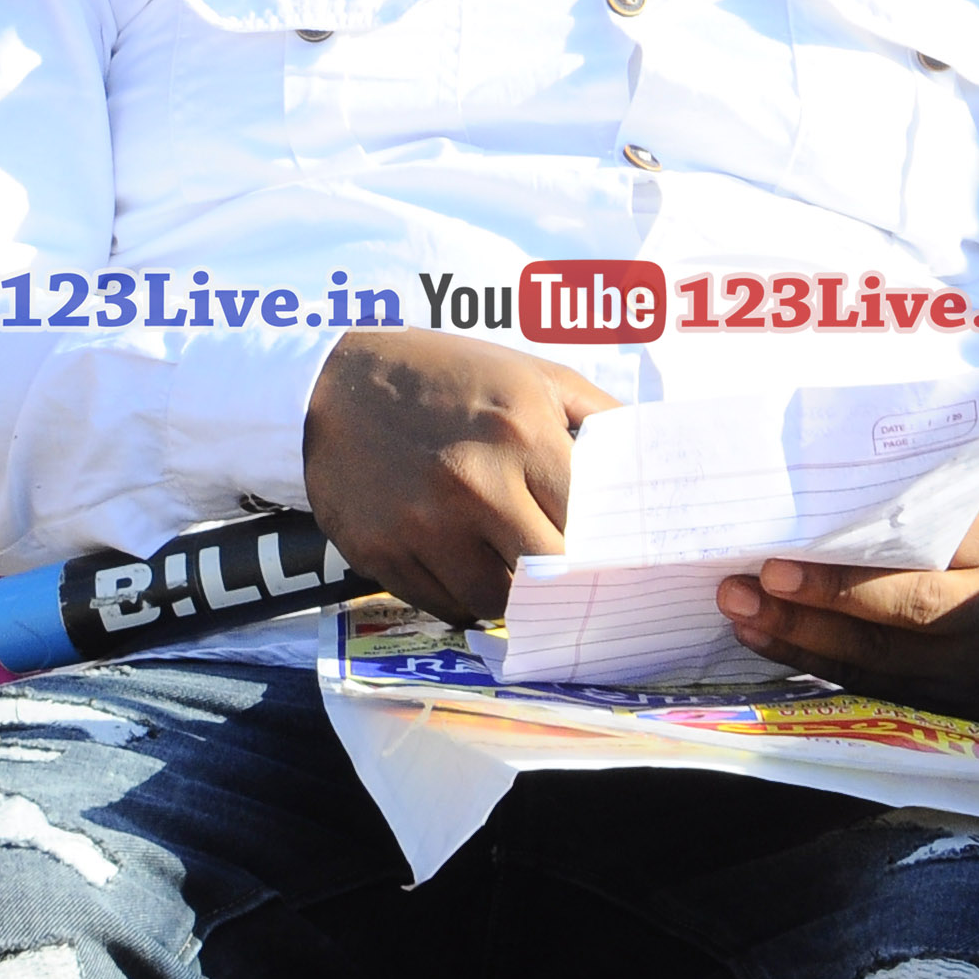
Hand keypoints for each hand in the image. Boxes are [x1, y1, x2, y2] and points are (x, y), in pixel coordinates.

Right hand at [300, 329, 618, 624]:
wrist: (331, 384)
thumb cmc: (444, 377)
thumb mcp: (531, 373)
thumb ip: (598, 416)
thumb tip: (647, 464)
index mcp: (522, 432)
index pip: (586, 524)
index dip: (599, 547)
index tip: (605, 557)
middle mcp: (475, 483)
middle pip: (546, 573)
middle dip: (558, 579)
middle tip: (560, 574)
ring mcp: (423, 523)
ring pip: (493, 602)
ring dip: (507, 594)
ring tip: (504, 564)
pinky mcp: (381, 552)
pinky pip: (440, 605)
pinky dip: (458, 596)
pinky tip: (458, 563)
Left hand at [716, 502, 978, 727]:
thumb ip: (926, 518)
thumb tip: (834, 504)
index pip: (911, 591)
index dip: (841, 586)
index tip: (776, 567)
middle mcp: (973, 641)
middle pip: (878, 637)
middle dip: (801, 615)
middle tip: (737, 591)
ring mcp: (951, 686)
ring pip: (862, 668)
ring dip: (792, 641)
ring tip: (738, 613)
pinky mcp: (929, 711)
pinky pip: (860, 688)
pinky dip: (807, 663)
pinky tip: (763, 639)